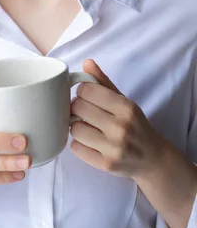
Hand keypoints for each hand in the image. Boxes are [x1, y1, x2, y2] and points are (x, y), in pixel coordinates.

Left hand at [70, 59, 164, 179]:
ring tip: (87, 127)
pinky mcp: (105, 164)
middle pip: (77, 107)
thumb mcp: (125, 101)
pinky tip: (89, 142)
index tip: (87, 96)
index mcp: (125, 107)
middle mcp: (120, 127)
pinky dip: (79, 144)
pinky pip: (75, 148)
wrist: (153, 158)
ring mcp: (113, 148)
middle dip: (77, 108)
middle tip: (84, 112)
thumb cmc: (135, 125)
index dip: (82, 92)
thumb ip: (104, 82)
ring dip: (77, 126)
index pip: (87, 90)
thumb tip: (86, 62)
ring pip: (74, 128)